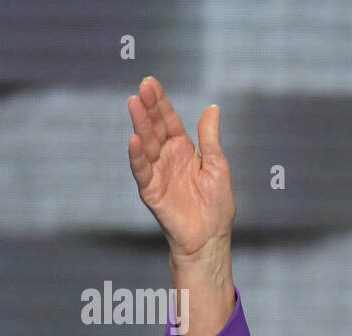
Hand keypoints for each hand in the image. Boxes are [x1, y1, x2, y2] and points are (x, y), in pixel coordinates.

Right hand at [127, 76, 234, 263]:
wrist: (210, 237)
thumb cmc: (217, 204)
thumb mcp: (217, 166)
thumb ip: (210, 139)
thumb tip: (213, 108)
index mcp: (183, 149)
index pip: (168, 121)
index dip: (160, 102)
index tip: (151, 82)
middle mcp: (166, 157)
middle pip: (154, 128)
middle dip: (148, 107)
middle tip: (142, 87)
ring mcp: (156, 173)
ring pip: (145, 144)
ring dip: (139, 125)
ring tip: (134, 104)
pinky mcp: (150, 190)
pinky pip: (141, 171)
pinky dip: (137, 156)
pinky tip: (134, 139)